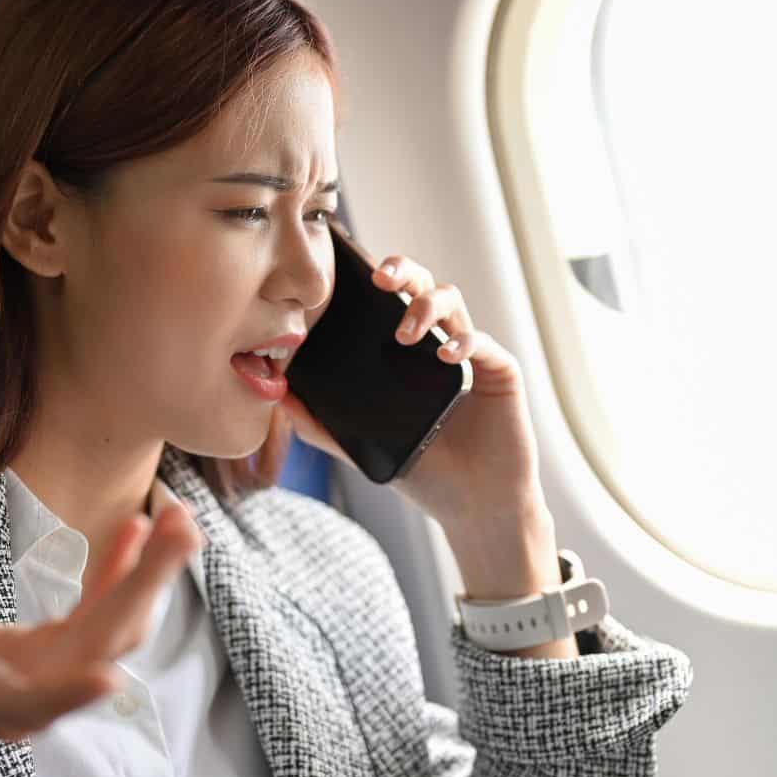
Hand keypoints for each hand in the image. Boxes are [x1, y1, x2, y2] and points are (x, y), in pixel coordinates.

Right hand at [0, 496, 204, 754]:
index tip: (106, 677)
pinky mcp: (62, 653)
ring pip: (114, 634)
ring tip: (178, 519)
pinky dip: (123, 575)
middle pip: (97, 651)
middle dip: (143, 591)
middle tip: (182, 530)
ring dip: (150, 579)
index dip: (66, 692)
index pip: (28, 701)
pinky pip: (102, 615)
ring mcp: (52, 675)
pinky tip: (140, 531)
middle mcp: (28, 694)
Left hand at [278, 253, 541, 525]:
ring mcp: (471, 354)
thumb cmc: (424, 471)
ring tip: (405, 333)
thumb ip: (320, 424)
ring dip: (426, 307)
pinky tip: (447, 355)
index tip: (347, 272)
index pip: (388, 300)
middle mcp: (437, 343)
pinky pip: (483, 343)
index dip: (372, 278)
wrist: (474, 505)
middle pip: (421, 285)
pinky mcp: (500, 371)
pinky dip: (464, 342)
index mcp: (405, 352)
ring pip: (451, 301)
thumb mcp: (363, 446)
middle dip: (402, 271)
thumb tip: (277, 396)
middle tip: (381, 278)